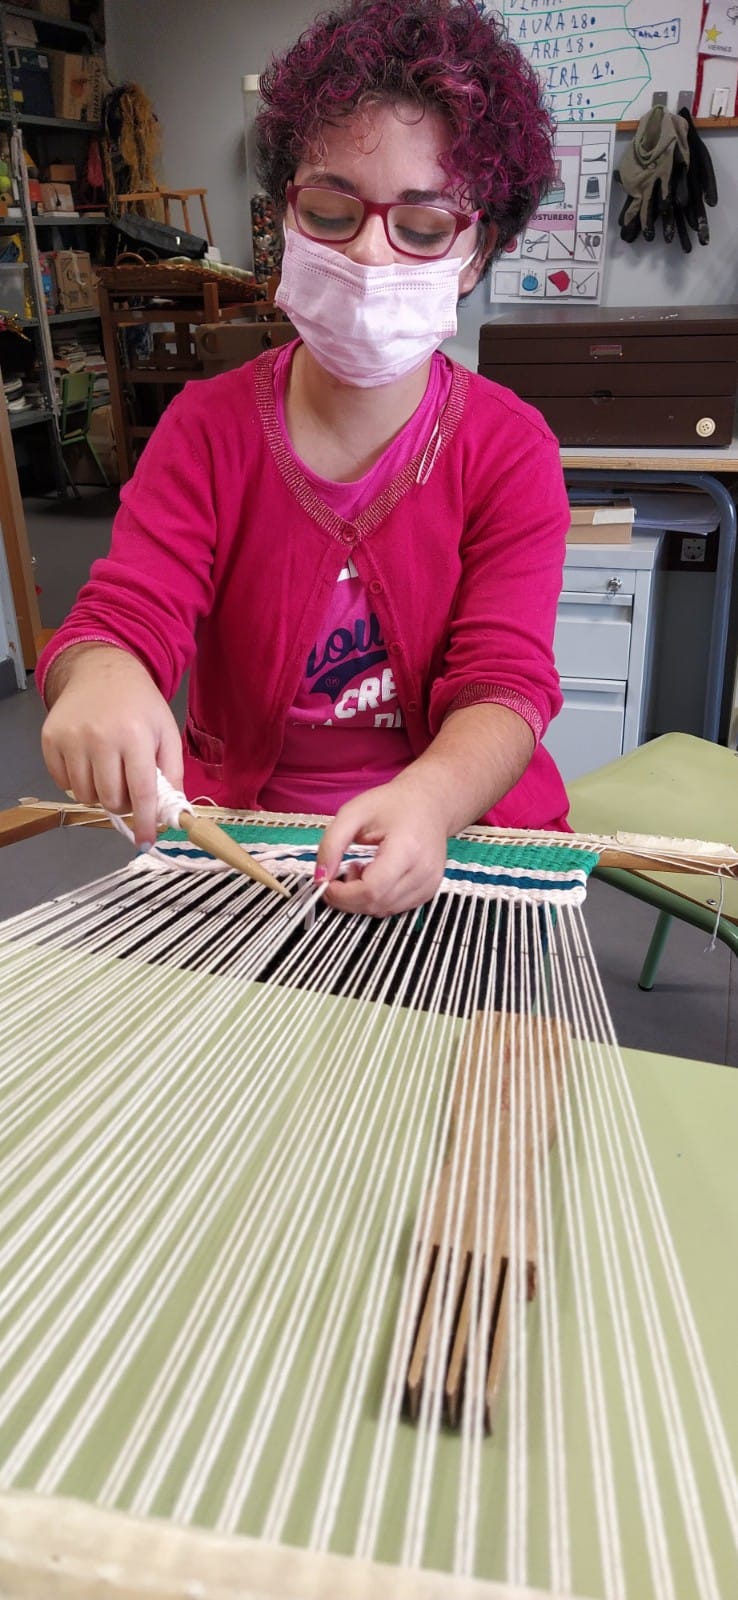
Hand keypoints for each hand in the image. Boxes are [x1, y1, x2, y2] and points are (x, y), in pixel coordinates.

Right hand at [41, 645, 182, 846]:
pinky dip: (77, 782)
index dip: (144, 822)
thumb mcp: (166, 732)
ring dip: (100, 793)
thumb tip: (171, 812)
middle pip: (109, 799)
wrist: (101, 671)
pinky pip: (63, 783)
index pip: (141, 792)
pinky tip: (89, 761)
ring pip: (85, 796)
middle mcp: (100, 737)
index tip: (146, 841)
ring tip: (109, 770)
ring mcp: (71, 738)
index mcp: (135, 735)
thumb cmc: (139, 704)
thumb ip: (172, 772)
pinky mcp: (50, 739)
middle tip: (128, 785)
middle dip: (122, 802)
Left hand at [315, 778, 448, 916]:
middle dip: (348, 897)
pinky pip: (394, 908)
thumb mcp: (353, 813)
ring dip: (361, 899)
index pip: (371, 889)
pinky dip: (376, 899)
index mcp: (407, 849)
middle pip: (376, 904)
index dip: (342, 894)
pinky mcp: (428, 892)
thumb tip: (320, 877)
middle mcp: (423, 872)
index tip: (326, 882)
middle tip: (340, 873)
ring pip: (383, 910)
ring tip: (360, 869)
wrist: (430, 803)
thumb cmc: (393, 804)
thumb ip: (332, 844)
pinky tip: (375, 876)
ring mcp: (428, 884)